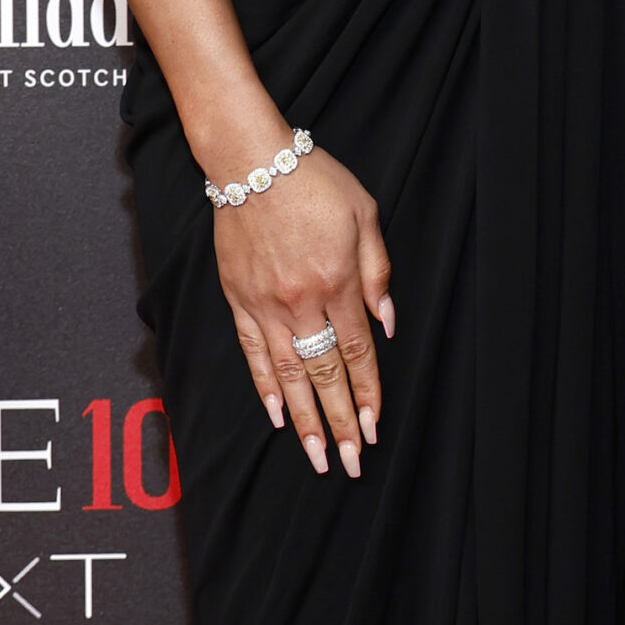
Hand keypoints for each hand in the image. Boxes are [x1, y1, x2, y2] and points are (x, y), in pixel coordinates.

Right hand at [213, 148, 392, 479]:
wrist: (252, 161)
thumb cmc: (315, 181)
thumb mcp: (365, 214)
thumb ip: (377, 271)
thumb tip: (386, 321)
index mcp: (336, 282)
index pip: (357, 353)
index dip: (367, 394)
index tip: (374, 428)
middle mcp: (300, 302)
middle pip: (324, 375)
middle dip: (339, 423)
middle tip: (351, 462)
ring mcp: (265, 305)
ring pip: (287, 376)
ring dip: (304, 421)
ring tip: (317, 457)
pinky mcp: (238, 300)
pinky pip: (252, 354)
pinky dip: (265, 388)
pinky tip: (277, 416)